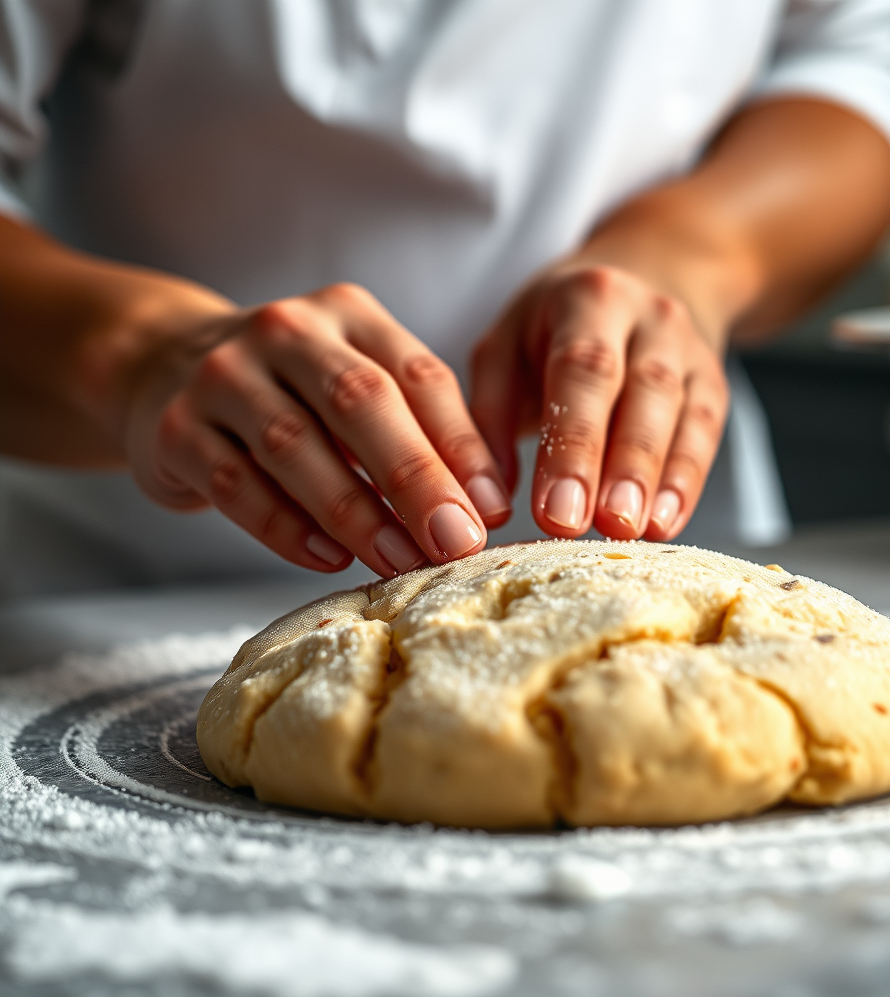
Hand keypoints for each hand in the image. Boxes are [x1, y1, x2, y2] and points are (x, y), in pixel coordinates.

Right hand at [125, 284, 511, 576]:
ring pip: (295, 446)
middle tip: (455, 540)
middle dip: (415, 477)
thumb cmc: (294, 391)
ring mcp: (223, 375)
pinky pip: (236, 485)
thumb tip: (482, 506)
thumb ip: (418, 430)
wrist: (167, 367)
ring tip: (398, 559)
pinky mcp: (176, 428)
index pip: (418, 376)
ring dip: (355, 511)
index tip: (491, 509)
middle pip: (360, 402)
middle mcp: (286, 333)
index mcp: (348, 314)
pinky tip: (329, 558)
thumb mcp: (359, 386)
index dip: (461, 445)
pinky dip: (286, 528)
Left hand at [470, 263, 727, 540]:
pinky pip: (707, 433)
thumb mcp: (505, 346)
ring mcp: (688, 349)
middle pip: (642, 391)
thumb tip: (488, 495)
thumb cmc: (554, 328)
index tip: (556, 511)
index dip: (572, 443)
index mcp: (587, 299)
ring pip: (681, 413)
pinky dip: (688, 482)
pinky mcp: (712, 382)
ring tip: (637, 532)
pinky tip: (666, 525)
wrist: (642, 277)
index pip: (582, 371)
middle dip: (623, 465)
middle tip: (605, 527)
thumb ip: (489, 413)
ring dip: (658, 479)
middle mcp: (648, 316)